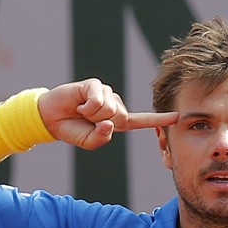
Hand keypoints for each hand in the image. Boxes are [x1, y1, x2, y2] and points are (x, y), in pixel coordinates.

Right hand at [37, 78, 178, 149]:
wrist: (51, 118)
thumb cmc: (72, 130)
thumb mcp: (89, 142)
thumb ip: (101, 138)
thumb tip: (110, 124)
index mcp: (117, 121)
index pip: (141, 121)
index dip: (159, 119)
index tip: (176, 117)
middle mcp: (115, 106)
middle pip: (121, 116)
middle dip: (102, 121)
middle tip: (87, 119)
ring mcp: (106, 94)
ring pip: (110, 108)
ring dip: (92, 114)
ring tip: (82, 111)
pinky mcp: (95, 85)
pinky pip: (99, 98)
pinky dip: (87, 105)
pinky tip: (79, 104)